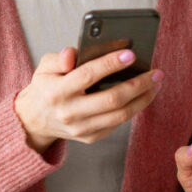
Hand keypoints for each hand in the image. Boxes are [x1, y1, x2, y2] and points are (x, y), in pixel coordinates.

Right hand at [13, 47, 162, 151]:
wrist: (35, 120)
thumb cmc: (46, 87)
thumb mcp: (44, 67)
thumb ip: (58, 58)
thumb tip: (73, 54)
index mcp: (57, 91)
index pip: (88, 75)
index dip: (110, 64)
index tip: (131, 54)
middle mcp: (70, 112)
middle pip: (112, 98)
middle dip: (138, 84)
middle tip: (156, 72)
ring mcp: (81, 128)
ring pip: (120, 115)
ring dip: (143, 98)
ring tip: (156, 84)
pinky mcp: (90, 137)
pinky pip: (118, 123)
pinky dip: (134, 109)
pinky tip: (144, 95)